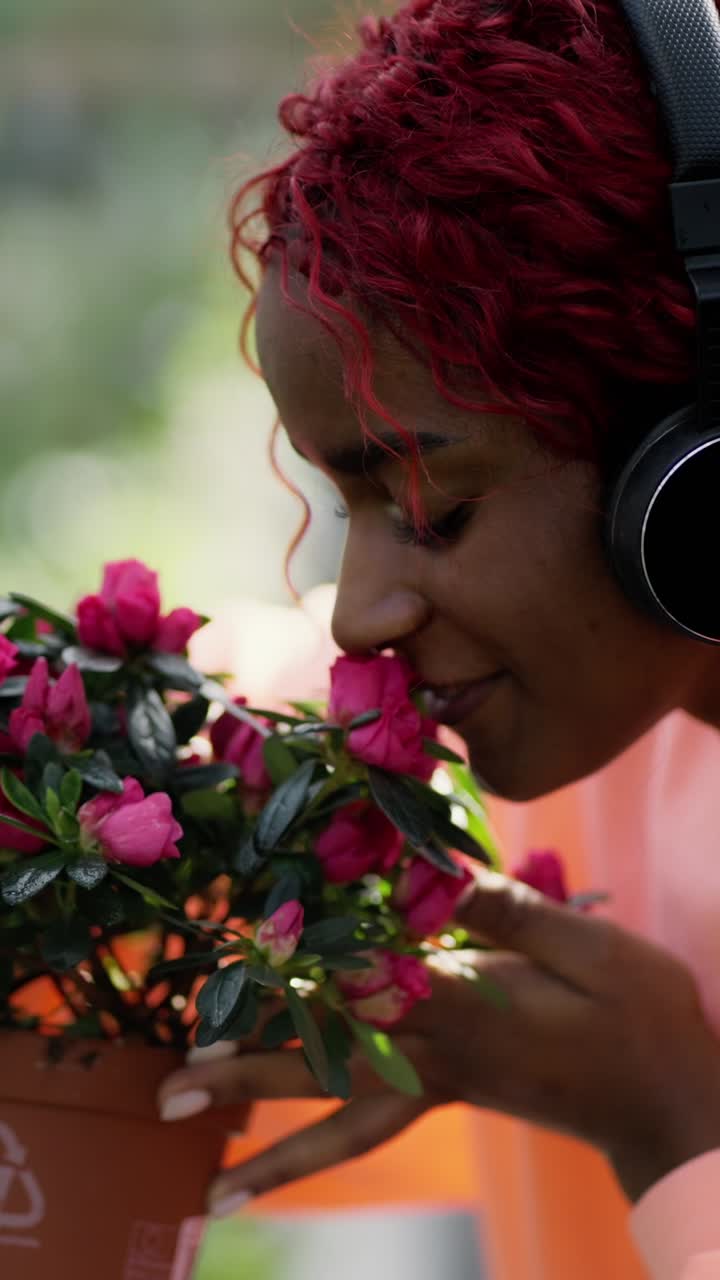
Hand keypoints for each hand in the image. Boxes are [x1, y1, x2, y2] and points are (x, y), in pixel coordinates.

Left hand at [158, 869, 719, 1212]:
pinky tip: (283, 1152)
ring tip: (213, 1185)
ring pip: (345, 1117)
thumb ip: (508, 913)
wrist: (669, 1104)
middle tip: (172, 1092)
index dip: (299, 971)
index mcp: (469, 1012)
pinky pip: (373, 1122)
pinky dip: (322, 1141)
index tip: (232, 962)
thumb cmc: (640, 1019)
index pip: (366, 989)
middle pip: (329, 1068)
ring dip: (274, 1142)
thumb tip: (434, 870)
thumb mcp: (590, 950)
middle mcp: (441, 1056)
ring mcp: (443, 1082)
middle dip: (249, 1077)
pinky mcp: (453, 1089)